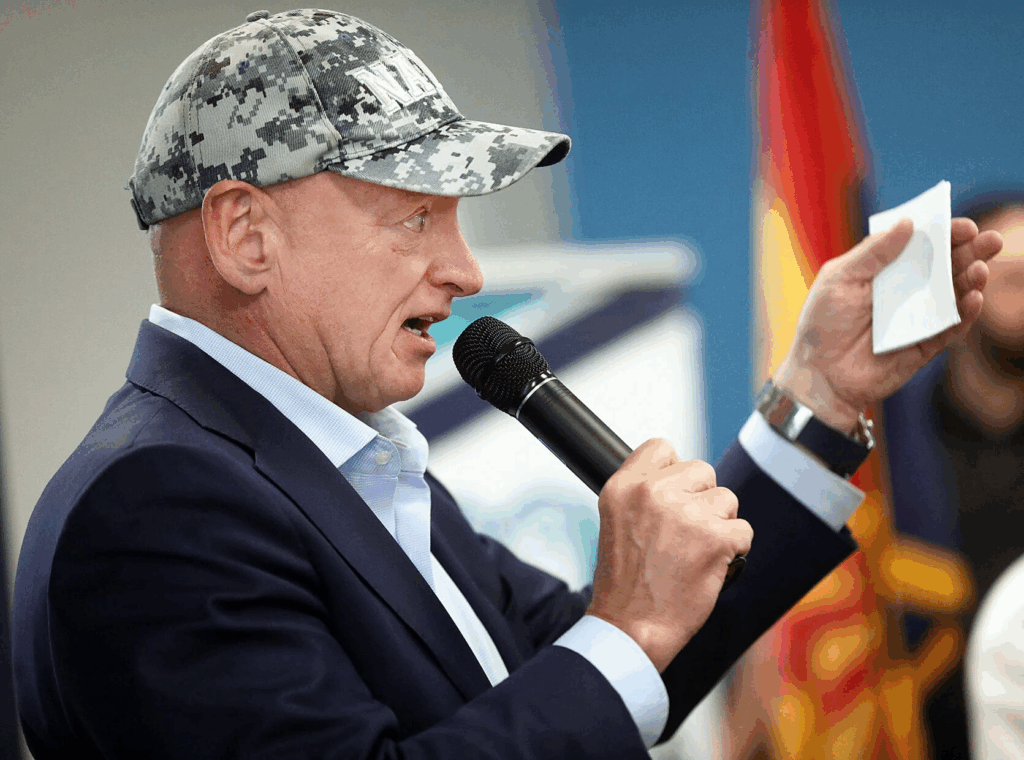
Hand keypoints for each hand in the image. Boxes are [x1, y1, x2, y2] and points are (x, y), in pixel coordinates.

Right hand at [587, 439, 752, 671]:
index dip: (674, 472)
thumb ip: (644, 493)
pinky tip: (711, 565)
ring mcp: (685, 514)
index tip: (673, 495)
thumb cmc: (625, 583)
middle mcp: (652, 493)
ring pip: (727, 500)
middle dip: (701, 499)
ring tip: (694, 553)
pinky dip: (734, 549)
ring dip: (719, 525)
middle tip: (684, 533)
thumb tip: (682, 480)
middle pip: (702, 470)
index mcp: (623, 486)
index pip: (662, 448)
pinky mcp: (715, 538)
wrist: (631, 628)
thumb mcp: (616, 522)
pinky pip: (743, 530)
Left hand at [774, 217, 1002, 432]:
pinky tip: (974, 298)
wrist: (818, 374)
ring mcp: (917, 318)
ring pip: (953, 295)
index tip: (964, 226)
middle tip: (991, 240)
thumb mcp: (840, 280)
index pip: (920, 246)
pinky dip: (965, 315)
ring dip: (971, 280)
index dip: (943, 234)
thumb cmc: (822, 324)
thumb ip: (873, 253)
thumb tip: (907, 222)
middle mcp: (905, 292)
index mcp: (884, 271)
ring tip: (980, 269)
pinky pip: (951, 329)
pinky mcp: (924, 346)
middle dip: (970, 252)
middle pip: (944, 267)